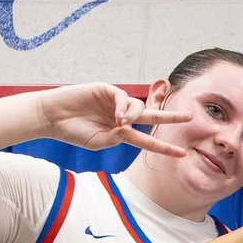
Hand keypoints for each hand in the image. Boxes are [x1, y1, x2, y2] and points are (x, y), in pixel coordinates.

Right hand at [33, 83, 191, 156]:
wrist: (52, 117)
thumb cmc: (73, 131)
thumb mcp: (98, 142)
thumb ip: (117, 139)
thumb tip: (130, 130)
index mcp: (120, 131)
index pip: (146, 139)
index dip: (163, 146)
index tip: (181, 153)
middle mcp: (121, 116)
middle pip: (151, 116)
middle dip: (170, 116)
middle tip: (190, 117)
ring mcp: (114, 102)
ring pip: (138, 107)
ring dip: (134, 116)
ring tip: (120, 123)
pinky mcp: (106, 90)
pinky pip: (124, 97)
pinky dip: (124, 107)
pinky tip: (117, 116)